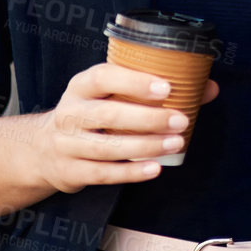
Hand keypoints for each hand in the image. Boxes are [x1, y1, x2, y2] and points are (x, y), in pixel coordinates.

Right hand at [32, 63, 220, 193]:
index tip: (166, 87)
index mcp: (81, 86)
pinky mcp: (71, 171)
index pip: (103, 77)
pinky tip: (155, 168)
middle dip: (148, 119)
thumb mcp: (112, 94)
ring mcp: (67, 145)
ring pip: (107, 147)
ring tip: (176, 143)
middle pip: (108, 115)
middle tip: (181, 120)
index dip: (134, 82)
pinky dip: (131, 172)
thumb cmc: (92, 113)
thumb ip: (156, 90)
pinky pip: (103, 174)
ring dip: (145, 146)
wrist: (43, 148)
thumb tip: (208, 88)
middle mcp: (70, 113)